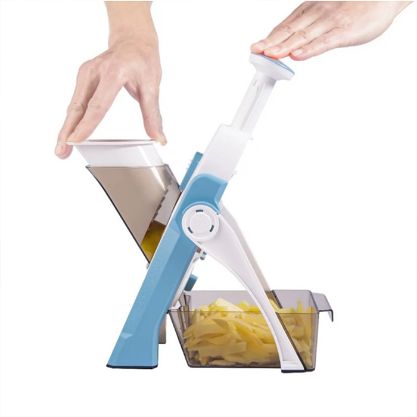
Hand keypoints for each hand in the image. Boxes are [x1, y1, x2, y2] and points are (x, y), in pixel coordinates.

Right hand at [56, 1, 164, 158]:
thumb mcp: (152, 86)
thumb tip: (159, 138)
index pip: (98, 105)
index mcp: (113, 73)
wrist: (133, 39)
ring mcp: (86, 74)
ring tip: (61, 149)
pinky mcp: (83, 78)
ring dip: (66, 129)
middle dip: (68, 132)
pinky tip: (68, 134)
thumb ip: (152, 115)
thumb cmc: (143, 60)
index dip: (86, 125)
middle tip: (61, 152)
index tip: (76, 140)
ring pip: (73, 106)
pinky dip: (71, 120)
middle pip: (78, 107)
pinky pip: (76, 102)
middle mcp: (95, 72)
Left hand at [251, 1, 409, 60]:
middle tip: (256, 52)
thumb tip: (289, 43)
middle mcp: (317, 14)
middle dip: (271, 43)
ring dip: (284, 46)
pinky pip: (324, 42)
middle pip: (289, 31)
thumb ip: (307, 27)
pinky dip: (309, 49)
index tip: (255, 48)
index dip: (269, 38)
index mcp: (310, 10)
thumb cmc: (353, 7)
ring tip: (270, 55)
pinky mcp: (344, 32)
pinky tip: (297, 56)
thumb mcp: (325, 13)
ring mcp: (330, 22)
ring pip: (303, 36)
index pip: (285, 26)